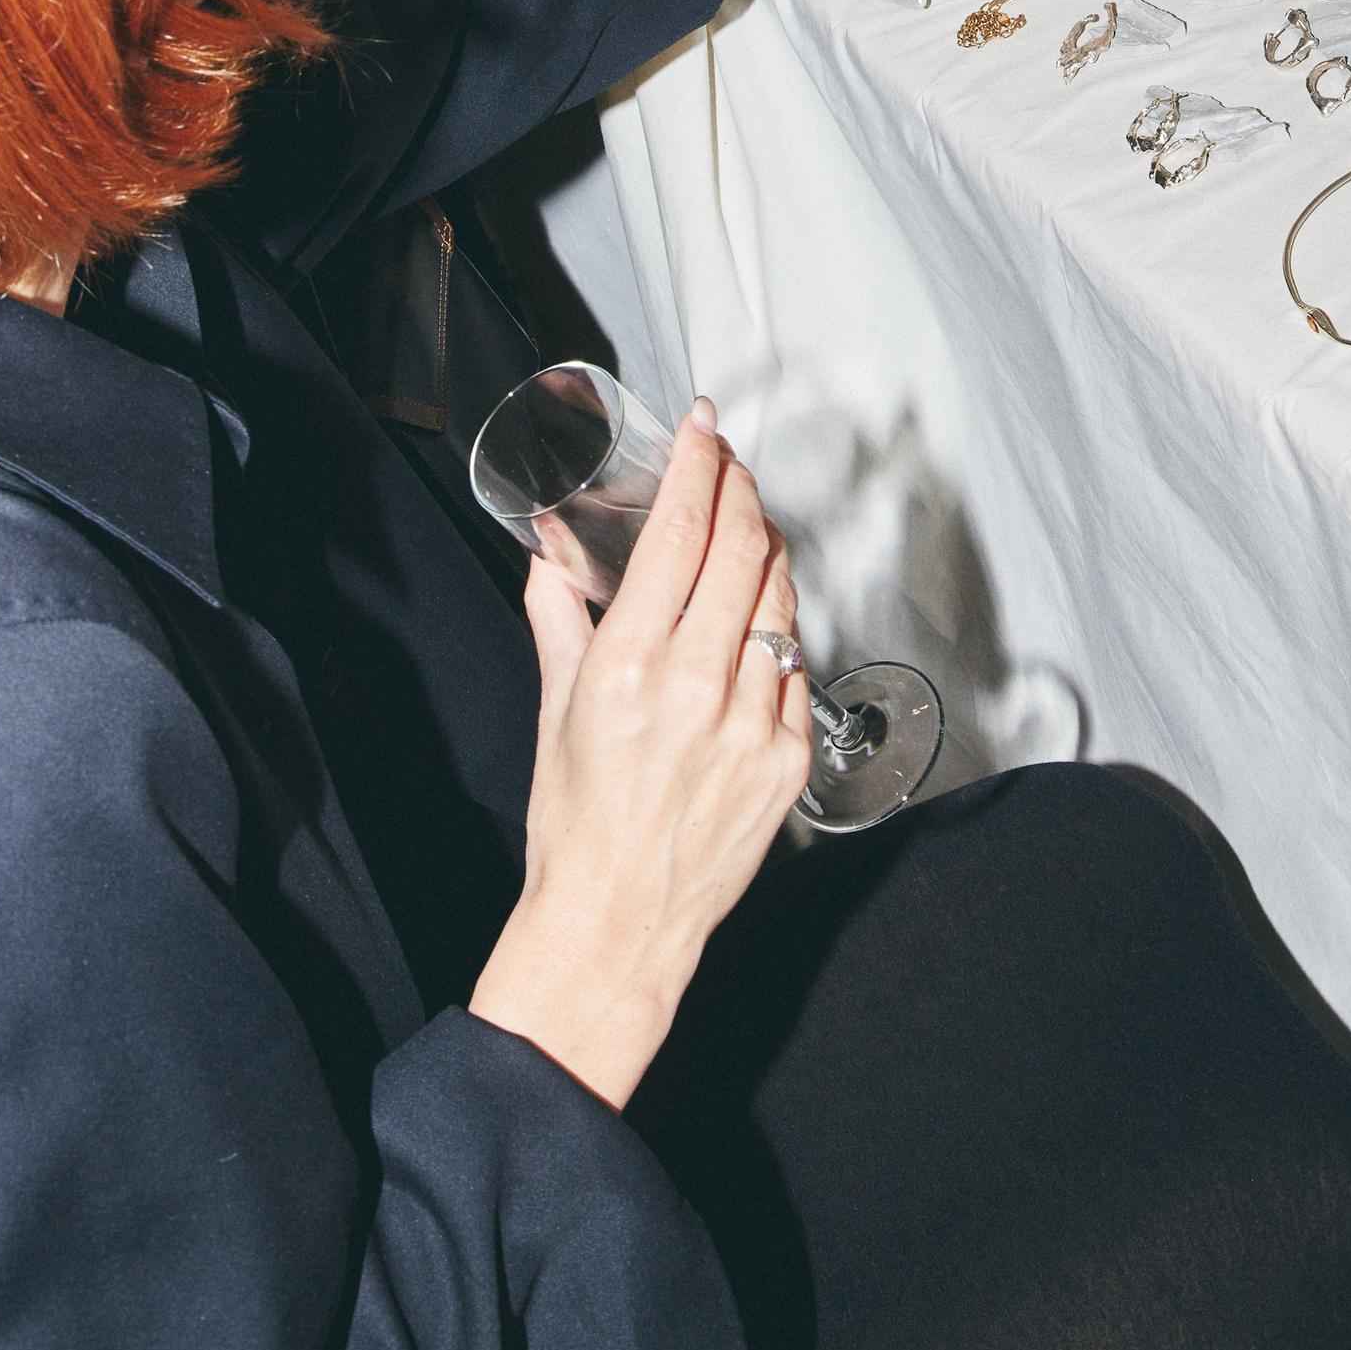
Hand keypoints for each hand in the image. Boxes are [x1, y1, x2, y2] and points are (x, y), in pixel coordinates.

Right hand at [469, 402, 809, 1106]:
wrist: (619, 924)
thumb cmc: (576, 823)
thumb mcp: (554, 709)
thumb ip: (559, 620)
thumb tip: (553, 560)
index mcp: (631, 664)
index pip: (681, 529)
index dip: (699, 462)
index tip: (703, 425)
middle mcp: (698, 685)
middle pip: (745, 545)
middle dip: (740, 488)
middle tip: (727, 464)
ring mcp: (754, 721)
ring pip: (781, 596)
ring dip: (766, 550)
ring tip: (745, 533)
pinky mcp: (789, 757)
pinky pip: (797, 663)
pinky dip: (777, 630)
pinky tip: (754, 626)